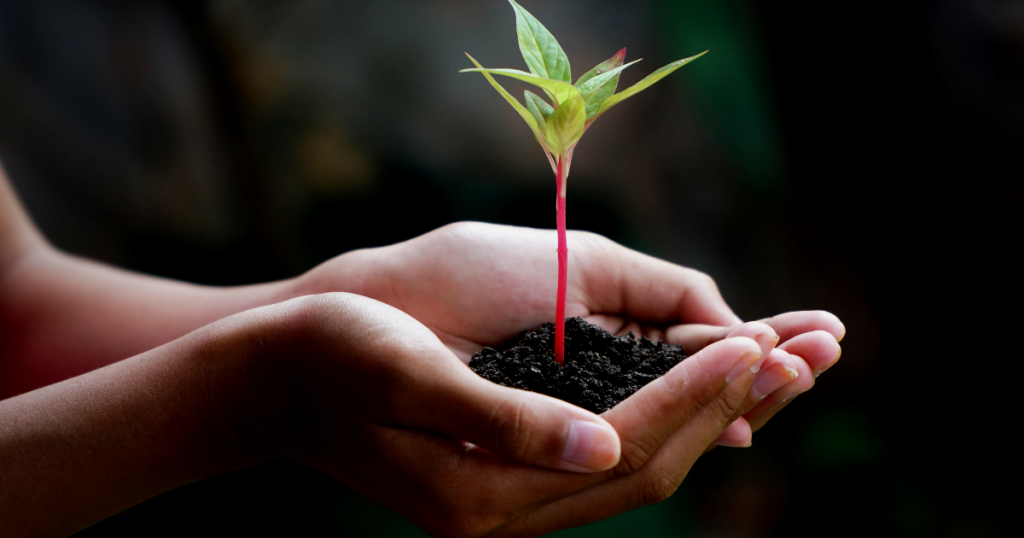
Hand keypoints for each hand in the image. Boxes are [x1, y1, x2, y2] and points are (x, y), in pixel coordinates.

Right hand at [252, 293, 770, 536]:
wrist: (271, 382)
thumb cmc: (331, 360)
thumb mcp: (409, 376)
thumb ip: (504, 422)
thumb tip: (603, 447)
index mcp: (489, 493)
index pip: (628, 446)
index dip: (696, 393)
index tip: (757, 340)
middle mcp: (510, 510)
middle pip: (651, 465)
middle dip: (730, 407)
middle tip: (803, 353)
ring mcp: (511, 497)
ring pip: (639, 462)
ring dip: (710, 413)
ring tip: (775, 367)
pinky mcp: (507, 474)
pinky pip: (610, 452)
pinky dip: (664, 415)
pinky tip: (693, 384)